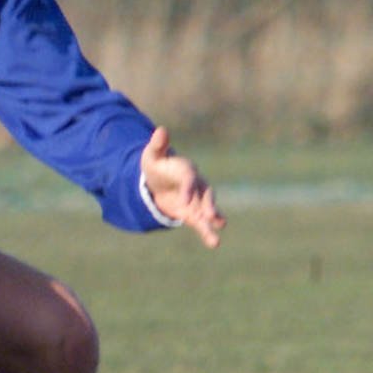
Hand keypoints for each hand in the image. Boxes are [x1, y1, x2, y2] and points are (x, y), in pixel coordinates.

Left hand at [140, 126, 225, 248]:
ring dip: (213, 219)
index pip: (189, 179)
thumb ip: (158, 145)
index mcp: (187, 170)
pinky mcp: (194, 213)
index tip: (184, 201)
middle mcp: (197, 185)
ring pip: (208, 210)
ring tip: (219, 230)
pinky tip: (214, 243)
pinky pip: (202, 223)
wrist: (159, 181)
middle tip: (211, 215)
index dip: (188, 189)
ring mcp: (197, 200)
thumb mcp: (152, 155)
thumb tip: (161, 130)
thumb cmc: (156, 166)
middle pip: (206, 194)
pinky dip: (208, 232)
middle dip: (208, 204)